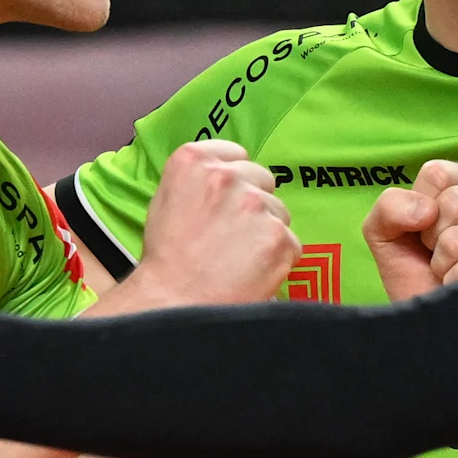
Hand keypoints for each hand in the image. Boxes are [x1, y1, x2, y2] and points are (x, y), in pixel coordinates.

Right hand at [117, 138, 293, 307]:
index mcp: (193, 161)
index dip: (234, 179)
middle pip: (262, 179)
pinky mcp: (278, 236)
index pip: (236, 154)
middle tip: (231, 234)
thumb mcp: (166, 201)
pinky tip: (252, 271)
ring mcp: (255, 205)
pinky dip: (278, 258)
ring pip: (279, 211)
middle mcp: (226, 176)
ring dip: (266, 230)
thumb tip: (227, 174)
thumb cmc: (166, 260)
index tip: (226, 200)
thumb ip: (198, 180)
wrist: (174, 303)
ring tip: (238, 257)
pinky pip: (291, 242)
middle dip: (253, 203)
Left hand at [365, 159, 457, 298]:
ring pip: (457, 240)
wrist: (428, 316)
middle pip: (452, 203)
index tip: (422, 227)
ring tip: (450, 268)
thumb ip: (390, 206)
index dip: (418, 206)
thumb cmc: (412, 268)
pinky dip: (453, 281)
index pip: (437, 174)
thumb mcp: (384, 231)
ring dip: (442, 263)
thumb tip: (427, 211)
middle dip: (431, 237)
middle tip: (436, 252)